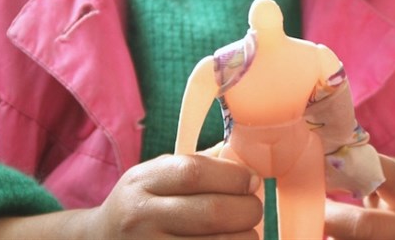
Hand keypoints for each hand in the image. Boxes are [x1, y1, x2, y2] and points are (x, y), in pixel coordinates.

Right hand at [86, 151, 261, 238]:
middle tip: (254, 208)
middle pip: (211, 212)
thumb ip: (198, 165)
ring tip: (245, 231)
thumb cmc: (141, 204)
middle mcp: (142, 216)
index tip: (251, 181)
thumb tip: (246, 162)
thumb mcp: (156, 175)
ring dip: (244, 237)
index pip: (195, 173)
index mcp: (143, 182)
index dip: (233, 176)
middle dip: (247, 209)